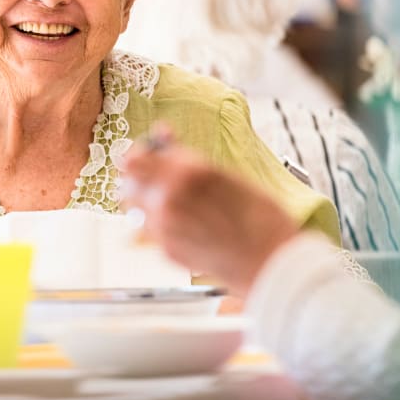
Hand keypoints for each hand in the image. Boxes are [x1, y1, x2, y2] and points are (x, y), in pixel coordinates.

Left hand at [119, 126, 296, 295]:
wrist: (271, 263)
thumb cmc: (260, 219)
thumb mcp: (227, 176)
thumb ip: (187, 158)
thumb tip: (163, 136)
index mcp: (187, 171)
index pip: (138, 157)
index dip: (143, 153)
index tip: (150, 153)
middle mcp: (168, 198)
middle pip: (128, 181)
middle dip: (138, 176)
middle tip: (154, 175)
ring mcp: (164, 227)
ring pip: (133, 206)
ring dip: (144, 199)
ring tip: (168, 200)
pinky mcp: (166, 250)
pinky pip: (148, 229)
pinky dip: (157, 222)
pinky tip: (183, 223)